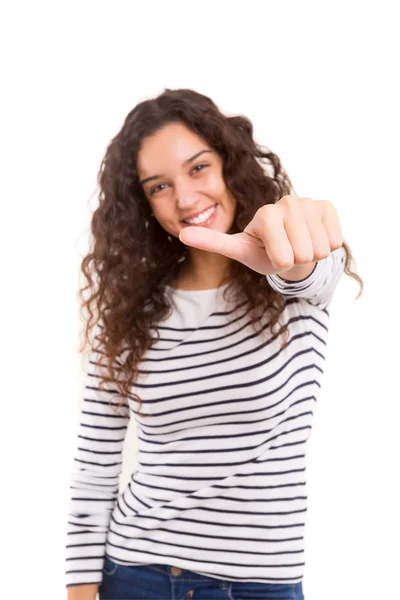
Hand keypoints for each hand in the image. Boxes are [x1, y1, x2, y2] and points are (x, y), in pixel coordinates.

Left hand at [178, 195, 342, 275]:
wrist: (289, 248)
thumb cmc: (262, 252)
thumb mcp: (238, 250)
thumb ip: (213, 242)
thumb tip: (181, 235)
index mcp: (265, 214)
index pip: (284, 255)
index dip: (281, 262)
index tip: (272, 255)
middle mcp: (287, 203)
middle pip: (304, 252)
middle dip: (296, 260)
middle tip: (287, 251)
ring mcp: (308, 202)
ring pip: (321, 248)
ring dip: (312, 254)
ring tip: (299, 245)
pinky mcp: (326, 206)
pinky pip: (335, 239)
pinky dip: (327, 245)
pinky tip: (314, 237)